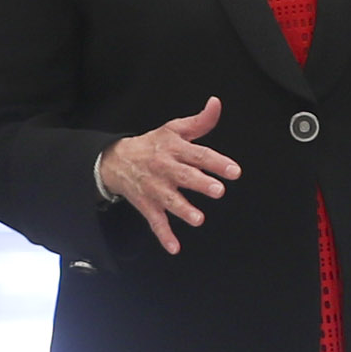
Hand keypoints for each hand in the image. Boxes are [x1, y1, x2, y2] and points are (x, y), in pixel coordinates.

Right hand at [97, 96, 239, 255]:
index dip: (217, 162)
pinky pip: (155, 222)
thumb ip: (200, 121)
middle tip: (218, 191)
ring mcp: (155, 188)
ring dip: (183, 210)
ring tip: (198, 219)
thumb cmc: (153, 144)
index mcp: (174, 149)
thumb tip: (216, 103)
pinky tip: (174, 247)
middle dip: (200, 183)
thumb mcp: (175, 129)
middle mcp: (165, 168)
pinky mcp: (147, 204)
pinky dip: (164, 235)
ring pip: (169, 200)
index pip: (199, 155)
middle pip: (184, 176)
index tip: (235, 171)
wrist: (116, 159)